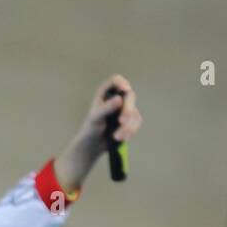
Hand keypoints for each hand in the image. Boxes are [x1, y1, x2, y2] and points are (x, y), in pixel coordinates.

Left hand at [54, 74, 142, 193]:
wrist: (92, 145)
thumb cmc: (90, 129)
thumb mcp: (95, 118)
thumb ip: (106, 108)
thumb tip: (119, 99)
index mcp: (105, 93)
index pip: (116, 81)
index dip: (122, 83)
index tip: (126, 90)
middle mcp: (116, 98)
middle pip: (129, 97)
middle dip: (127, 110)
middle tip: (121, 121)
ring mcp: (124, 109)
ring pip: (135, 112)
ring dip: (128, 125)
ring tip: (116, 137)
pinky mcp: (130, 120)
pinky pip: (137, 122)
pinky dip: (131, 131)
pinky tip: (121, 138)